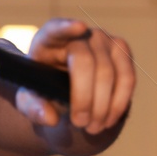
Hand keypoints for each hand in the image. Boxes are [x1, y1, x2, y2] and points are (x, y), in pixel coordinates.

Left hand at [17, 19, 134, 135]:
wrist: (63, 86)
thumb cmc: (43, 88)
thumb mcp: (29, 99)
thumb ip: (32, 107)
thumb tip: (50, 118)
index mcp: (48, 39)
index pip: (57, 29)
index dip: (68, 27)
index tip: (79, 27)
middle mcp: (79, 33)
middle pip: (86, 62)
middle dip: (85, 98)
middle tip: (80, 124)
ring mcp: (103, 39)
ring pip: (110, 73)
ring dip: (103, 106)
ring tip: (93, 127)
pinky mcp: (121, 50)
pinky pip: (127, 78)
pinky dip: (119, 103)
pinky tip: (109, 120)